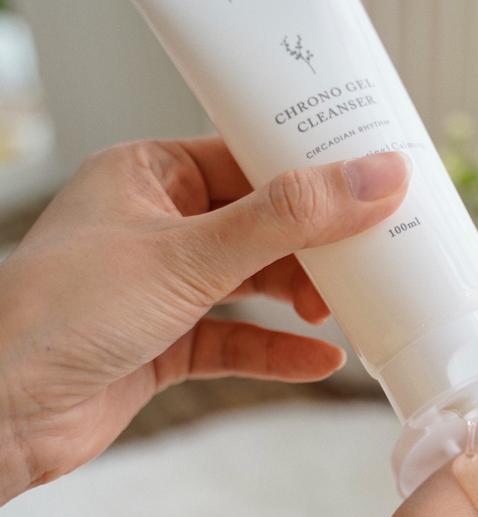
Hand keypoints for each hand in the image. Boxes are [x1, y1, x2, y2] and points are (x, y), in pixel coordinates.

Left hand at [0, 138, 408, 501]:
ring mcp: (160, 286)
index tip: (376, 178)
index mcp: (147, 174)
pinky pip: (235, 340)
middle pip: (259, 221)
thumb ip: (288, 218)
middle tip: (368, 254)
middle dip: (313, 243)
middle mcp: (155, 224)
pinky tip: (320, 360)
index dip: (312, 167)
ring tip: (343, 308)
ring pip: (250, 281)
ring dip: (298, 296)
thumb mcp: (190, 254)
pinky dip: (276, 349)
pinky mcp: (163, 342)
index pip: (248, 155)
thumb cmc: (64, 312)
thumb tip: (376, 177)